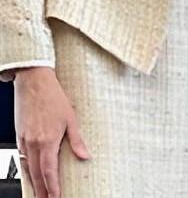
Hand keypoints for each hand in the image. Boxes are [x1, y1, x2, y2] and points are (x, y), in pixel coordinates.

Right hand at [14, 67, 90, 197]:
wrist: (34, 83)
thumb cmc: (53, 98)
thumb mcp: (71, 119)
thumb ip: (77, 140)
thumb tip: (85, 156)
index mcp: (47, 141)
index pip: (49, 171)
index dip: (53, 187)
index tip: (56, 197)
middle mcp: (33, 143)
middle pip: (37, 174)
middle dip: (42, 190)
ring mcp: (24, 140)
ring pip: (28, 167)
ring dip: (34, 182)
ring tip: (40, 193)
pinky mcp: (20, 136)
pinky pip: (23, 157)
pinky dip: (27, 168)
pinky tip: (32, 173)